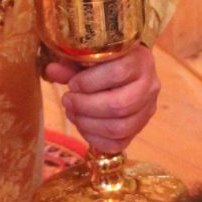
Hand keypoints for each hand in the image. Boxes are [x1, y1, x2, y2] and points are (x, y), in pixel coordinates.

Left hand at [44, 44, 159, 153]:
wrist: (127, 70)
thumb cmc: (104, 60)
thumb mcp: (89, 57)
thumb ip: (71, 65)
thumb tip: (51, 71)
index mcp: (139, 60)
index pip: (117, 73)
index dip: (89, 82)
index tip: (72, 84)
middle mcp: (150, 86)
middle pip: (118, 105)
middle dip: (85, 106)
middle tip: (67, 101)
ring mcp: (148, 110)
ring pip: (119, 128)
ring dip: (88, 124)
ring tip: (73, 113)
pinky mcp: (140, 129)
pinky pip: (118, 144)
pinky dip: (94, 139)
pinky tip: (83, 125)